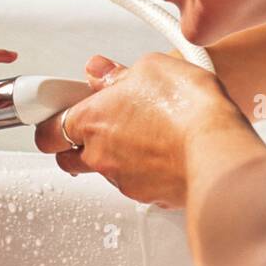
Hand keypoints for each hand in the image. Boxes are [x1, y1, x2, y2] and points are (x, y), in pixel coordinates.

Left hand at [34, 52, 247, 208]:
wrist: (218, 149)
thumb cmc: (187, 108)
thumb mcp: (150, 68)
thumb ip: (116, 73)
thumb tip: (100, 72)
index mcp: (91, 121)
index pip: (47, 130)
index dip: (51, 119)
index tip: (62, 109)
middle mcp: (100, 156)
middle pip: (67, 158)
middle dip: (74, 144)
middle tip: (97, 125)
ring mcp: (123, 180)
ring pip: (104, 171)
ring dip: (114, 155)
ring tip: (143, 133)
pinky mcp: (148, 196)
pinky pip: (135, 183)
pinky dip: (142, 170)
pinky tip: (164, 152)